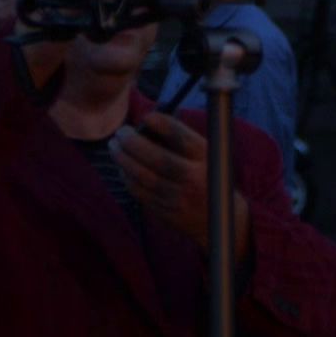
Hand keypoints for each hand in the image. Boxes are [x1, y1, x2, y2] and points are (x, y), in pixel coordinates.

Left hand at [109, 112, 252, 258]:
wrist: (219, 219)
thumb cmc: (207, 178)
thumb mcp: (206, 157)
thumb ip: (183, 141)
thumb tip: (149, 124)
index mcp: (206, 160)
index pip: (183, 138)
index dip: (163, 124)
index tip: (148, 117)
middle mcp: (194, 178)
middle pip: (157, 159)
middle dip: (133, 143)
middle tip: (121, 133)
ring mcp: (180, 198)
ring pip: (143, 176)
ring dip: (123, 159)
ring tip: (115, 147)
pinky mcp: (167, 212)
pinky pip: (140, 192)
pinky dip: (127, 178)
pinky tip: (123, 168)